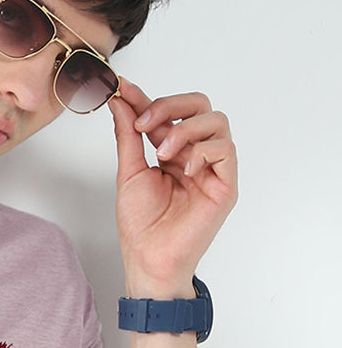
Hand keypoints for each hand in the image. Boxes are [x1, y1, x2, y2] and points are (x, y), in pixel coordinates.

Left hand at [108, 77, 237, 292]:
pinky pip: (225, 149)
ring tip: (162, 154)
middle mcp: (195, 155)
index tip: (123, 88)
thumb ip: (128, 135)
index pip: (168, 113)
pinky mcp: (226, 184)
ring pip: (216, 121)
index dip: (147, 98)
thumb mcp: (129, 172)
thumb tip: (120, 101)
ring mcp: (213, 168)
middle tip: (145, 122)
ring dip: (185, 130)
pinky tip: (183, 169)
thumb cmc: (141, 225)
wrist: (149, 259)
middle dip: (170, 105)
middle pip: (200, 106)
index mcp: (173, 151)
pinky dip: (201, 151)